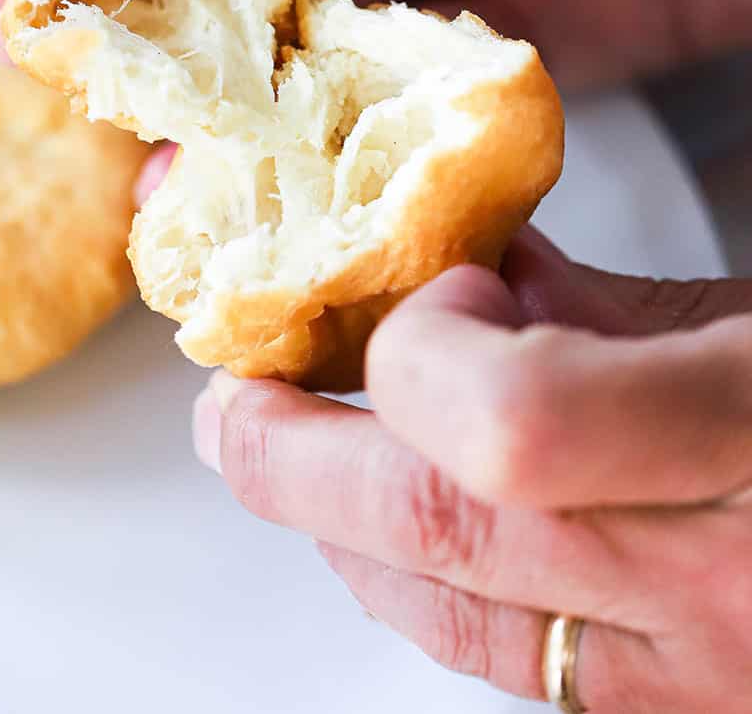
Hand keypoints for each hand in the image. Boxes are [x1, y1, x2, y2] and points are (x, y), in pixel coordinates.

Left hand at [191, 229, 751, 710]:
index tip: (438, 287)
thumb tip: (461, 266)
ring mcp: (704, 677)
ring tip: (282, 452)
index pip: (515, 425)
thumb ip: (610, 307)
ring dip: (340, 528)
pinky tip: (401, 537)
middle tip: (235, 397)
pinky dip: (428, 593)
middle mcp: (725, 584)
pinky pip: (520, 669)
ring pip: (454, 619)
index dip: (432, 351)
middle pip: (441, 530)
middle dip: (297, 456)